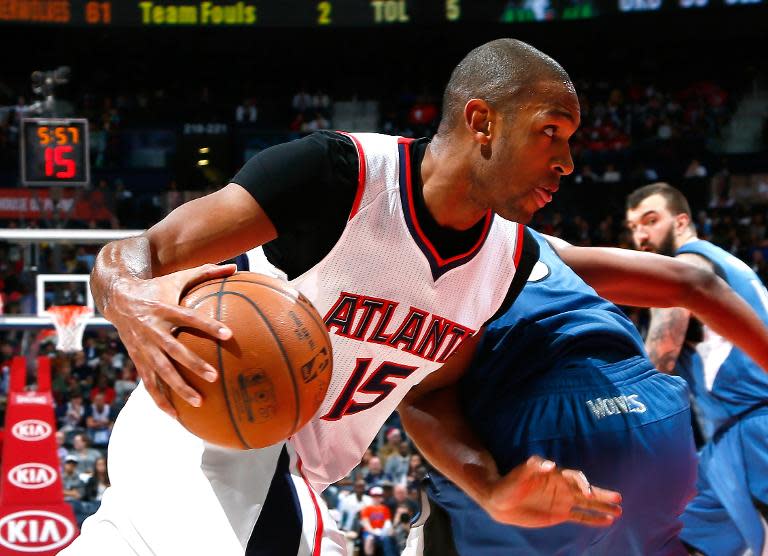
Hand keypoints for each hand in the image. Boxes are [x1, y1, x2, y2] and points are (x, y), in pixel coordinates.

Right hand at [104, 263, 235, 416]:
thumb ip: (206, 272)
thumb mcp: (177, 277)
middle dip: (193, 364)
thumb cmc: (156, 288)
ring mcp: (143, 348)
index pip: (189, 318)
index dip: (208, 326)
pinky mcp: (137, 359)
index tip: (228, 334)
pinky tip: (175, 415)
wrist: (117, 298)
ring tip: (200, 402)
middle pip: (174, 350)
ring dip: (179, 388)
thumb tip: (235, 266)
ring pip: (161, 372)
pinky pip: (149, 383)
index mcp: (164, 309)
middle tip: (214, 376)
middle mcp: (152, 330)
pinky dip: (160, 400)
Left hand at [483, 456, 621, 527]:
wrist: (500, 500)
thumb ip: (533, 466)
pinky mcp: (560, 513)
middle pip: (586, 489)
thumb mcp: (519, 473)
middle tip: (618, 498)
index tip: (587, 494)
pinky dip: (594, 519)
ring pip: (587, 504)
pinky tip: (607, 521)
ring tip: (619, 510)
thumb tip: (550, 463)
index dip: (583, 484)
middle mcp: (562, 487)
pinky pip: (580, 517)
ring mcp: (562, 500)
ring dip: (602, 506)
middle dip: (601, 494)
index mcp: (555, 475)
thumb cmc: (509, 484)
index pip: (574, 477)